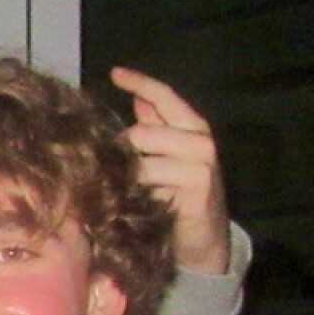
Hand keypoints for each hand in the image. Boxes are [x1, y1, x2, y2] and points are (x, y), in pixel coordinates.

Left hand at [110, 67, 229, 273]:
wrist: (205, 241)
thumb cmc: (183, 196)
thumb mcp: (170, 157)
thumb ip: (156, 127)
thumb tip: (137, 98)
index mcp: (195, 127)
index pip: (165, 96)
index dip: (140, 82)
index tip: (115, 73)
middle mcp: (201, 142)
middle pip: (142, 133)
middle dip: (119, 151)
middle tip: (108, 169)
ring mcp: (201, 167)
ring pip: (142, 160)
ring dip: (124, 176)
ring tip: (119, 188)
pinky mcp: (196, 193)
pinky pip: (149, 186)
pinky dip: (134, 194)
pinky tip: (131, 202)